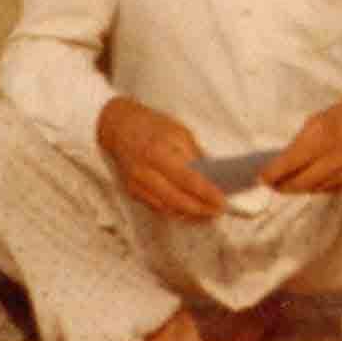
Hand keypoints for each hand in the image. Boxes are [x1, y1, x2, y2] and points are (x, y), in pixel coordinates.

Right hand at [97, 98, 225, 221]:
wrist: (119, 126)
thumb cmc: (151, 126)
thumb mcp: (179, 132)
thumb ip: (195, 155)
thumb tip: (212, 175)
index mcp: (158, 152)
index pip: (188, 179)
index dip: (207, 193)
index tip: (223, 201)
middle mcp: (145, 171)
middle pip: (177, 199)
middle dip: (200, 209)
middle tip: (218, 211)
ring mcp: (137, 184)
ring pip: (167, 208)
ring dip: (189, 214)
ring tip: (208, 214)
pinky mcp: (133, 191)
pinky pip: (158, 207)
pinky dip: (176, 211)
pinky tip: (190, 211)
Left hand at [260, 88, 341, 193]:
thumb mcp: (318, 120)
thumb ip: (301, 142)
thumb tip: (284, 161)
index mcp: (322, 138)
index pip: (290, 163)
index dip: (273, 174)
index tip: (261, 178)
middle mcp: (334, 159)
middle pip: (299, 183)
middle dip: (282, 186)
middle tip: (272, 185)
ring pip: (313, 189)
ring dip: (298, 187)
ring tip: (289, 182)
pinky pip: (328, 190)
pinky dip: (317, 186)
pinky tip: (312, 179)